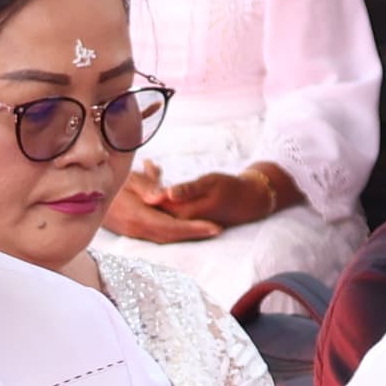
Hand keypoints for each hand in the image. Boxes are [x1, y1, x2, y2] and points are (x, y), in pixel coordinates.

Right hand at [104, 167, 220, 246]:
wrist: (81, 193)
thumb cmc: (106, 179)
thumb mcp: (128, 178)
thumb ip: (147, 187)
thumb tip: (163, 197)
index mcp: (137, 216)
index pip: (172, 227)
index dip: (194, 229)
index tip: (215, 228)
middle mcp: (136, 228)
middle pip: (171, 236)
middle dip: (194, 233)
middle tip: (217, 230)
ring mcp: (132, 230)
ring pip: (164, 235)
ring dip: (185, 233)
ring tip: (205, 228)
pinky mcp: (130, 228)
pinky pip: (155, 231)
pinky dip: (172, 229)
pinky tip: (183, 223)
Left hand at [153, 168, 285, 232]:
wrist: (246, 202)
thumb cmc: (229, 188)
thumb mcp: (210, 183)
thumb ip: (188, 189)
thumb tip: (168, 193)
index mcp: (183, 212)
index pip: (153, 201)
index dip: (143, 184)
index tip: (138, 165)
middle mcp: (178, 221)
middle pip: (152, 204)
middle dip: (143, 185)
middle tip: (140, 163)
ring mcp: (180, 222)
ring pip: (157, 204)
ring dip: (149, 186)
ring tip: (145, 164)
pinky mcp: (182, 219)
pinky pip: (164, 205)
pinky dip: (158, 189)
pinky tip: (153, 170)